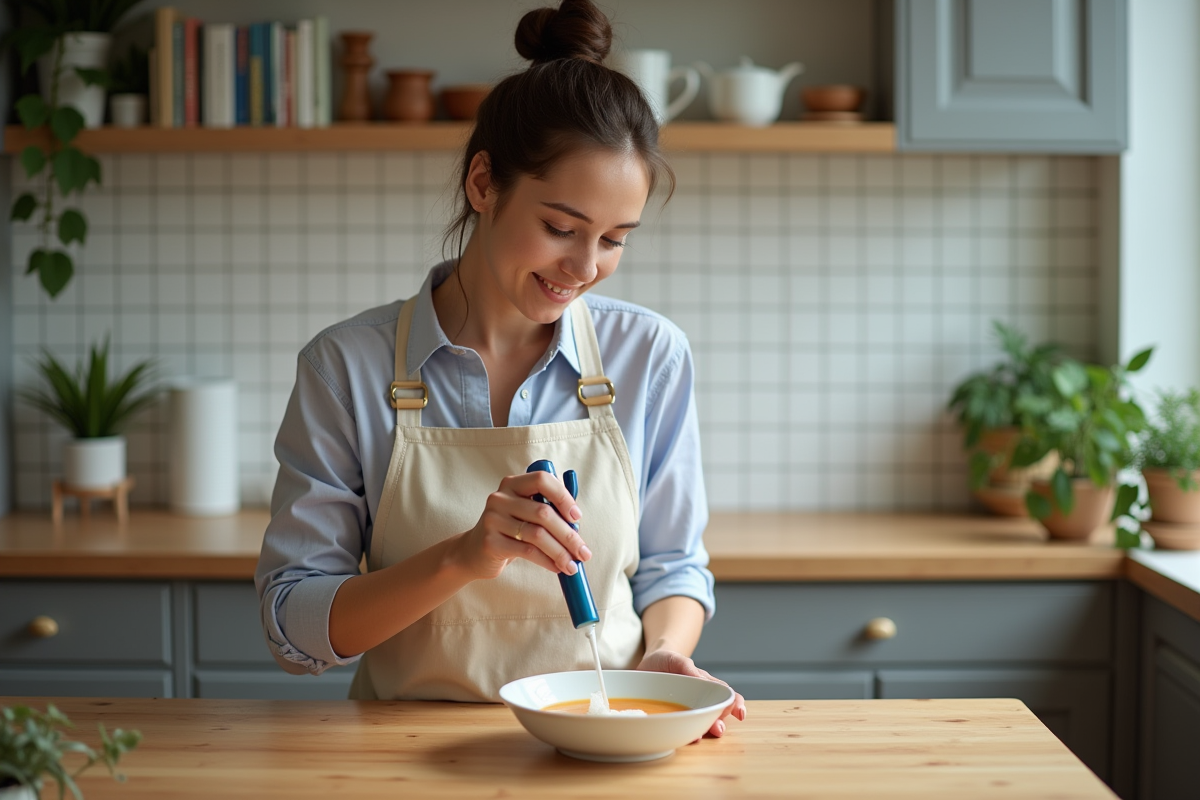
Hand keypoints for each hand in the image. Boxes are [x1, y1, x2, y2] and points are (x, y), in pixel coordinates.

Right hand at [451, 470, 591, 580]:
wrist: (474, 552)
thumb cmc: (509, 530)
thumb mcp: (525, 513)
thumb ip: (548, 509)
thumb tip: (577, 523)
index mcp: (513, 484)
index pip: (542, 480)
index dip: (563, 497)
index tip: (577, 517)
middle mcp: (500, 498)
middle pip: (543, 513)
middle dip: (568, 535)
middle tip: (584, 552)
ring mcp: (493, 519)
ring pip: (537, 534)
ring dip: (560, 552)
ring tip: (572, 565)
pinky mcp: (490, 541)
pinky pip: (527, 551)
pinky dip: (547, 561)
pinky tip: (557, 567)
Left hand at [636, 649, 746, 737]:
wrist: (647, 666)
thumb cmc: (666, 661)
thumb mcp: (676, 660)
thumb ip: (688, 668)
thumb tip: (701, 679)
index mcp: (705, 683)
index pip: (726, 694)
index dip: (735, 704)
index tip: (739, 712)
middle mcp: (700, 698)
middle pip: (716, 713)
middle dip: (719, 723)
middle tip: (717, 729)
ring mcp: (687, 709)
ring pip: (701, 722)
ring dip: (703, 731)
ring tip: (700, 736)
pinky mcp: (674, 716)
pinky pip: (683, 727)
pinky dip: (686, 733)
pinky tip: (685, 737)